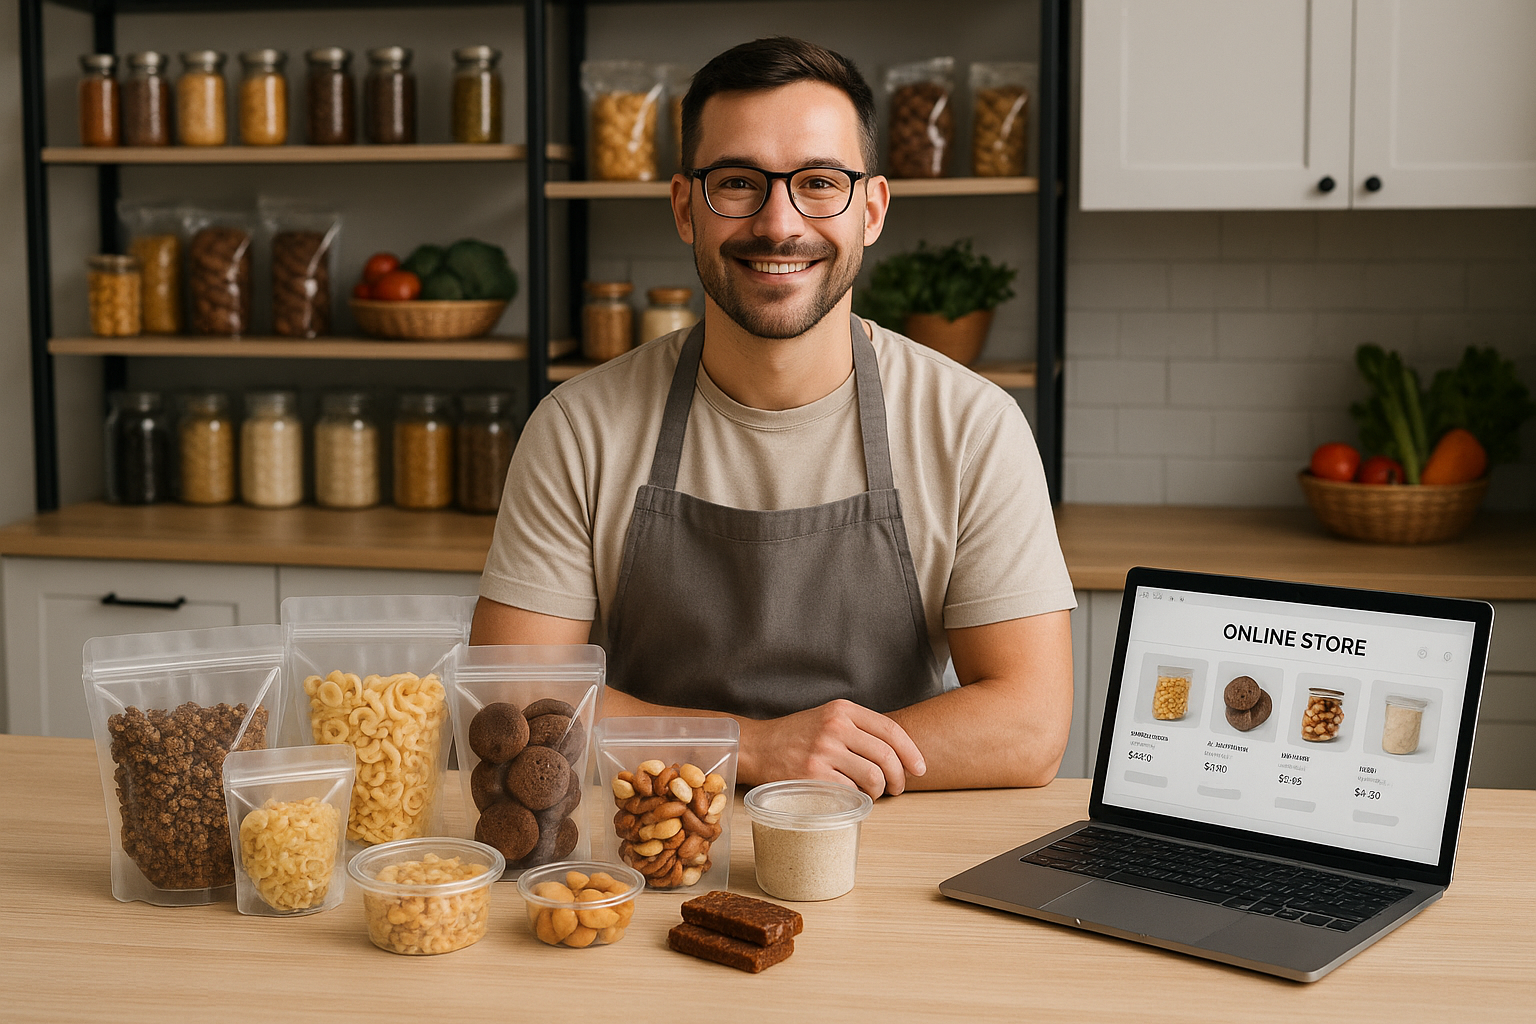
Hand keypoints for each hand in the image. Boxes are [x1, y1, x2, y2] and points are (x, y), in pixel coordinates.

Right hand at [743, 699, 925, 798]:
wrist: (758, 747)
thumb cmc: (797, 736)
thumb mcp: (828, 717)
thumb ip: (859, 728)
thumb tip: (898, 752)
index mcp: (843, 710)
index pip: (891, 730)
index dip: (911, 752)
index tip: (920, 768)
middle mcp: (835, 727)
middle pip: (886, 756)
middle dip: (899, 777)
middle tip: (897, 787)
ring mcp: (823, 752)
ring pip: (873, 777)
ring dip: (879, 791)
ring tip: (873, 793)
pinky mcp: (813, 776)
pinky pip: (851, 791)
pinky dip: (857, 798)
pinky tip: (852, 796)